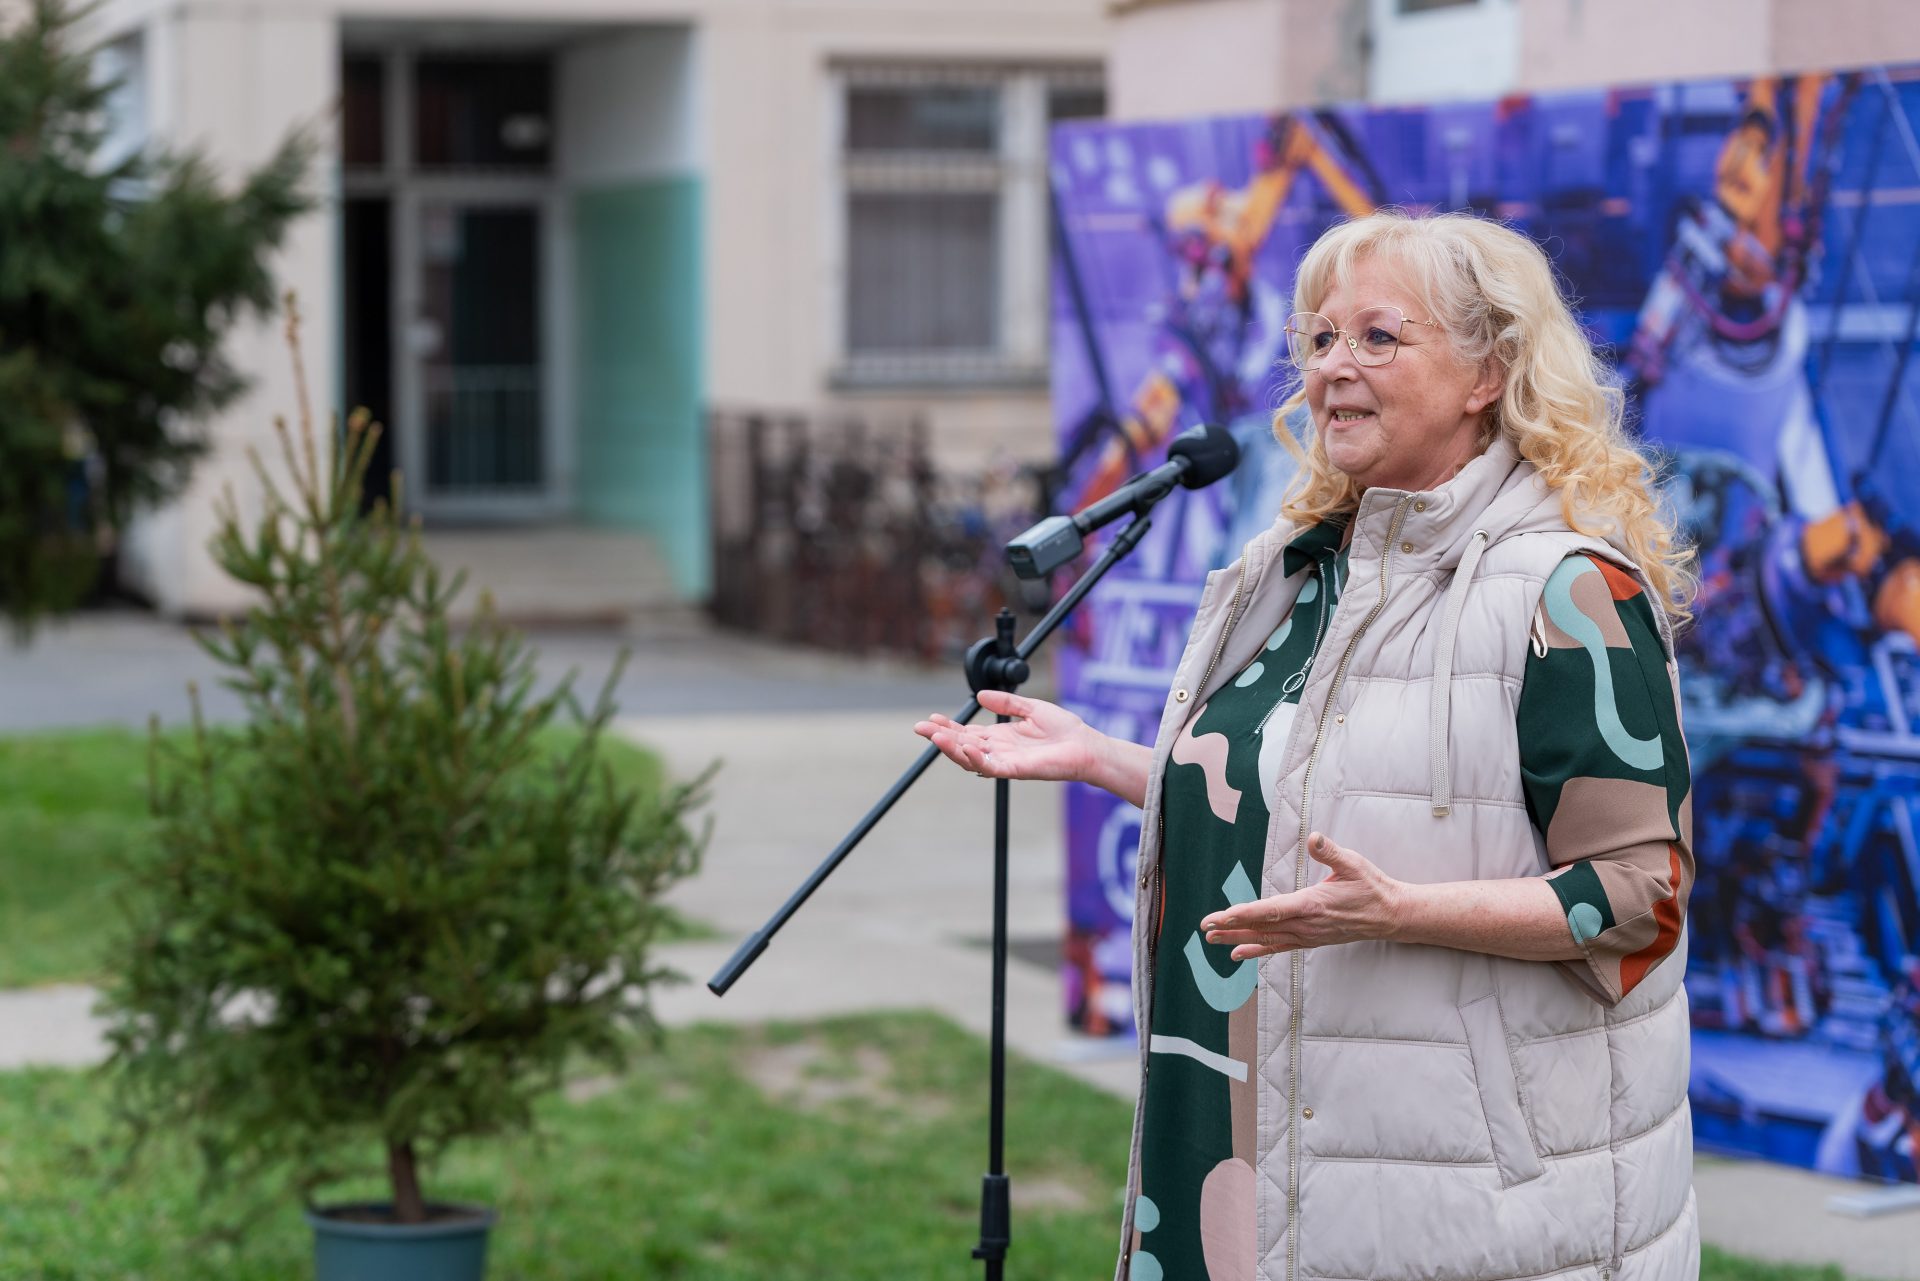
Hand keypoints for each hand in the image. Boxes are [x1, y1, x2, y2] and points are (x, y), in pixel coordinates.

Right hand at [915, 689, 1103, 784]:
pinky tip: (964, 747)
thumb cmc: (1064, 730)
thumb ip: (1006, 702)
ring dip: (951, 748)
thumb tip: (980, 695)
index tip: (930, 718)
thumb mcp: (1031, 708)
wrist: (1086, 745)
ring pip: (970, 758)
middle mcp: (999, 751)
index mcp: (1000, 737)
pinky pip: (990, 767)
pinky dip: (976, 759)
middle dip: (940, 737)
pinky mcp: (1016, 770)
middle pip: (962, 745)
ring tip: (935, 737)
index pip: (966, 732)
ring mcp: (1005, 762)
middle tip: (920, 728)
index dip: (947, 727)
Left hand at [1200, 832, 1404, 959]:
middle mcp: (1307, 924)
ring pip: (1267, 939)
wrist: (1390, 916)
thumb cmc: (1371, 887)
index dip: (1245, 913)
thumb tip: (1314, 838)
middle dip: (1232, 927)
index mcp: (1313, 904)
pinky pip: (1278, 947)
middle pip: (1262, 927)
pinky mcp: (1310, 940)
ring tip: (1212, 939)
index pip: (1272, 910)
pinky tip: (1238, 953)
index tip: (1223, 915)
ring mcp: (1308, 935)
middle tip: (1205, 927)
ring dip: (1238, 939)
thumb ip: (1331, 852)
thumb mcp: (1354, 864)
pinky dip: (1257, 950)